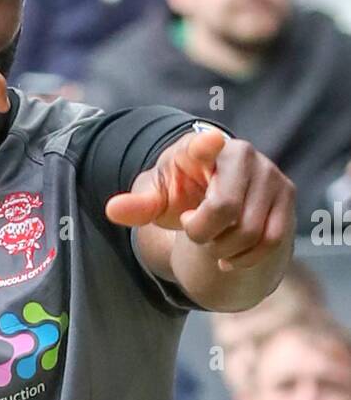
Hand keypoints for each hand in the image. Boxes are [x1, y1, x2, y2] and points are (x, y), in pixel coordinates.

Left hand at [105, 129, 294, 270]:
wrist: (214, 194)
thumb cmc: (180, 192)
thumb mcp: (156, 197)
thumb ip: (138, 205)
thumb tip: (112, 210)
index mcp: (201, 148)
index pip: (204, 144)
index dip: (206, 145)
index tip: (208, 141)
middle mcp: (241, 153)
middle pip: (226, 209)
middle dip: (204, 234)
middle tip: (194, 232)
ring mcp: (269, 173)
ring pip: (250, 230)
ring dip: (225, 250)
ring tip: (211, 245)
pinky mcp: (286, 195)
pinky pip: (271, 239)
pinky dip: (247, 257)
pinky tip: (229, 257)